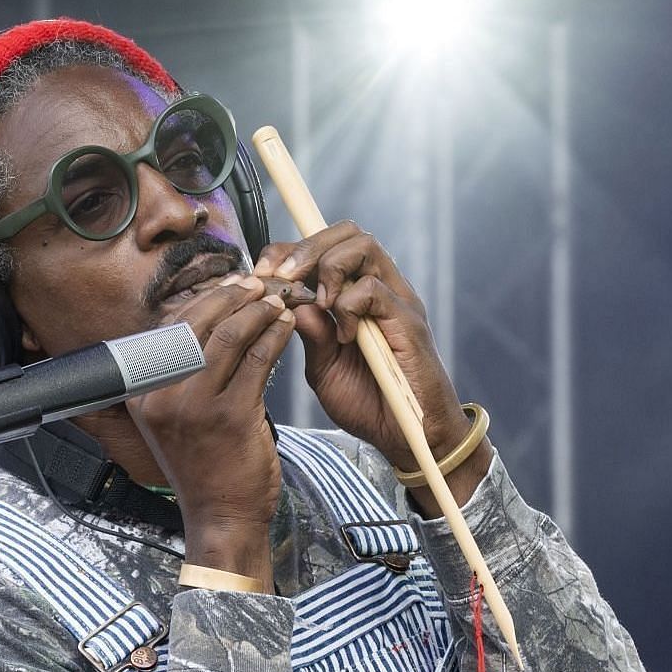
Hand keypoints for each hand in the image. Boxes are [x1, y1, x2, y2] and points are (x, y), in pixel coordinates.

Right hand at [124, 275, 295, 581]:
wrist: (222, 517)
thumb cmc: (208, 465)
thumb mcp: (177, 416)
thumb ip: (185, 372)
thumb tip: (209, 318)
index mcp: (144, 390)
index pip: (172, 325)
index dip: (207, 297)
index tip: (234, 284)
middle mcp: (162, 394)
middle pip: (199, 322)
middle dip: (235, 295)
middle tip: (262, 284)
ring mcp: (194, 406)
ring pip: (230, 336)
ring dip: (259, 311)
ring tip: (280, 303)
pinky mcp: (230, 417)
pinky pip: (258, 361)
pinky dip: (276, 337)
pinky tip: (288, 328)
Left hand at [255, 223, 490, 512]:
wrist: (408, 438)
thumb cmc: (369, 404)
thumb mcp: (324, 368)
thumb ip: (310, 333)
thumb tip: (289, 300)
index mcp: (358, 296)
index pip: (327, 246)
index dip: (291, 251)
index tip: (262, 275)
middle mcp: (381, 289)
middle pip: (347, 233)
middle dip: (306, 248)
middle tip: (281, 277)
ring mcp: (397, 301)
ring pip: (363, 247)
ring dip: (329, 267)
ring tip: (316, 301)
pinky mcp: (408, 321)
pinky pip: (374, 289)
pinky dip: (349, 305)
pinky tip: (344, 336)